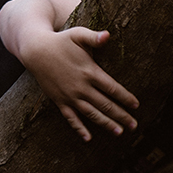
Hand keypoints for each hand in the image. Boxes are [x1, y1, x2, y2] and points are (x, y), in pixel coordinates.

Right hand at [23, 27, 138, 140]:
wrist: (35, 51)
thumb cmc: (61, 40)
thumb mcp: (78, 35)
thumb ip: (94, 38)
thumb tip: (108, 35)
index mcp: (89, 71)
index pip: (112, 88)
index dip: (125, 97)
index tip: (136, 105)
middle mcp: (81, 87)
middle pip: (105, 104)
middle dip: (121, 115)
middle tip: (135, 125)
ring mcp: (69, 96)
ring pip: (91, 113)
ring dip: (105, 123)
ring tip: (119, 132)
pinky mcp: (59, 101)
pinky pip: (71, 118)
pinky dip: (79, 128)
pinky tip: (88, 138)